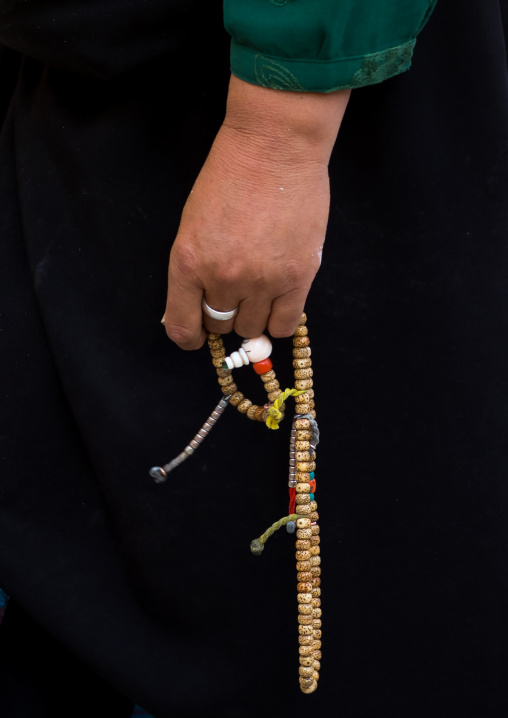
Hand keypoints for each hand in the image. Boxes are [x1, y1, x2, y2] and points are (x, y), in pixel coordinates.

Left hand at [163, 76, 349, 349]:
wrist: (275, 147)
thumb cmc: (230, 176)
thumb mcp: (193, 223)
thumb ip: (192, 269)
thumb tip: (193, 309)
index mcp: (189, 262)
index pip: (182, 326)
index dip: (190, 338)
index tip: (197, 337)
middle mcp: (223, 277)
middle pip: (220, 326)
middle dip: (223, 314)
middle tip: (234, 295)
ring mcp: (263, 280)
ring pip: (252, 328)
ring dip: (252, 316)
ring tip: (259, 290)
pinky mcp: (298, 277)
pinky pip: (285, 325)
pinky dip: (278, 320)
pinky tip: (278, 301)